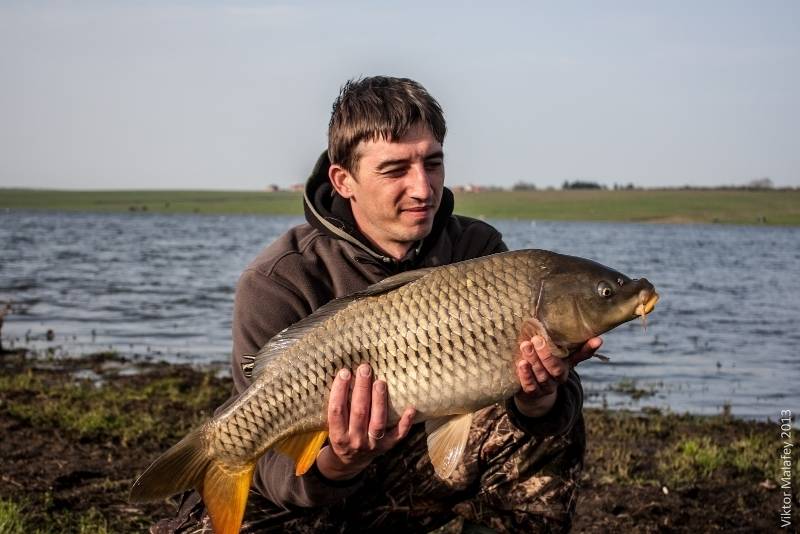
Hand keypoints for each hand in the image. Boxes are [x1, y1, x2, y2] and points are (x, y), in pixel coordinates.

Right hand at [315, 364, 415, 480]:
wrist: (349, 462)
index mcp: (338, 435)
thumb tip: (344, 374)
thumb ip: (338, 407)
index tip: (345, 372)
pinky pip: (398, 435)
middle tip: (365, 369)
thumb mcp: (333, 426)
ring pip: (378, 421)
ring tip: (380, 382)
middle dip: (361, 389)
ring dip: (379, 401)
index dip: (340, 390)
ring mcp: (373, 444)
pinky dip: (406, 422)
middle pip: (359, 412)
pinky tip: (411, 408)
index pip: (337, 410)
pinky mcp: (387, 446)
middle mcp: (355, 440)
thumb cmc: (341, 434)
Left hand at [514, 336, 602, 417]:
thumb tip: (587, 332)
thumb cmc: (544, 366)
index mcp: (567, 366)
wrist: (533, 393)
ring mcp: (547, 387)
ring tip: (525, 346)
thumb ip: (561, 343)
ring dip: (533, 360)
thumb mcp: (555, 355)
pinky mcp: (533, 394)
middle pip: (556, 368)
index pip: (580, 356)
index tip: (598, 339)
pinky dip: (526, 375)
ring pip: (542, 375)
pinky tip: (521, 364)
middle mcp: (559, 378)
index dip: (589, 349)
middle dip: (546, 354)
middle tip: (536, 339)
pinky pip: (531, 386)